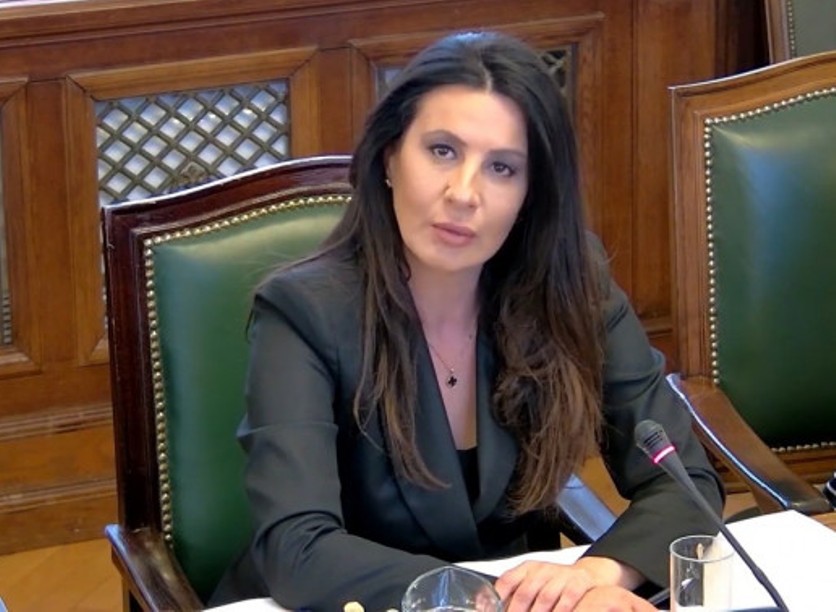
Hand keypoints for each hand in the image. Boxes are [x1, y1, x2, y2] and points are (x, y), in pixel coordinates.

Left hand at [494, 559, 653, 610]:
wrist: (589, 575)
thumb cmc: (556, 582)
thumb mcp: (534, 582)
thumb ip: (514, 594)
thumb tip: (488, 606)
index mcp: (528, 569)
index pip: (508, 581)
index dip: (499, 598)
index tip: (493, 610)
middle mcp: (542, 570)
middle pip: (525, 593)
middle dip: (517, 611)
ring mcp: (561, 576)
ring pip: (545, 598)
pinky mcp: (578, 584)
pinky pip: (567, 600)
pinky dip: (560, 610)